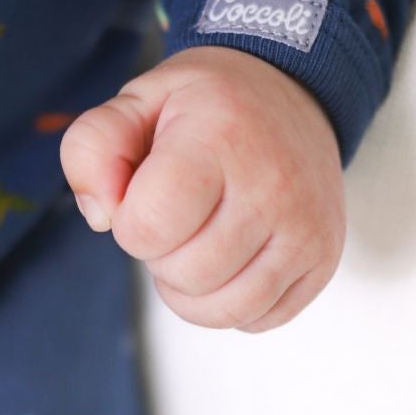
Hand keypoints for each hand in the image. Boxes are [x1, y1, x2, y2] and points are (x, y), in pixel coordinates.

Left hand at [60, 46, 345, 332]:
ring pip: (224, 310)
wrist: (292, 95)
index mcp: (220, 138)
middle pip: (186, 275)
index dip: (130, 222)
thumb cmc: (207, 106)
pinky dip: (231, 304)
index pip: (150, 226)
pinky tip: (231, 260)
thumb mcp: (137, 99)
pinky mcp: (323, 260)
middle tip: (179, 214)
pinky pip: (259, 319)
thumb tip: (102, 218)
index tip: (145, 194)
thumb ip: (92, 148)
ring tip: (198, 242)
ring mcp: (306, 229)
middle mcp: (274, 187)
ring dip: (192, 289)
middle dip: (162, 254)